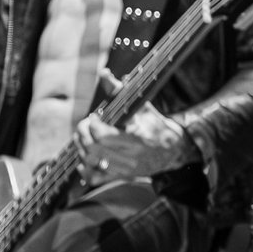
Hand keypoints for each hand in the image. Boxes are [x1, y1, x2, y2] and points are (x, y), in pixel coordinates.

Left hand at [72, 102, 195, 192]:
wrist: (171, 151)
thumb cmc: (154, 124)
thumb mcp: (141, 105)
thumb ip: (119, 91)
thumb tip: (103, 74)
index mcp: (138, 138)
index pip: (103, 136)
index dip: (92, 126)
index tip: (94, 118)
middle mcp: (132, 157)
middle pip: (93, 149)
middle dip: (82, 135)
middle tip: (84, 126)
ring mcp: (125, 170)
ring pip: (91, 162)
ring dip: (81, 148)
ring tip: (83, 138)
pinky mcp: (120, 177)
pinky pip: (93, 177)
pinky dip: (84, 167)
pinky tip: (86, 155)